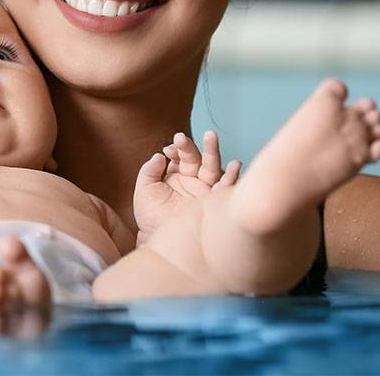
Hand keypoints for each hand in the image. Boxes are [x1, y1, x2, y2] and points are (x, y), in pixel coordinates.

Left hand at [133, 130, 240, 245]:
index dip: (176, 149)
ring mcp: (204, 189)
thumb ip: (148, 171)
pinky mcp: (213, 201)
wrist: (159, 242)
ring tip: (212, 136)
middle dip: (191, 146)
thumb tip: (158, 155)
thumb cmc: (150, 217)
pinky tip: (235, 165)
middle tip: (183, 137)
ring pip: (211, 167)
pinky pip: (224, 187)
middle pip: (195, 157)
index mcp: (175, 174)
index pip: (178, 155)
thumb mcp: (144, 191)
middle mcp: (191, 178)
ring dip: (212, 151)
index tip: (168, 149)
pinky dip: (231, 176)